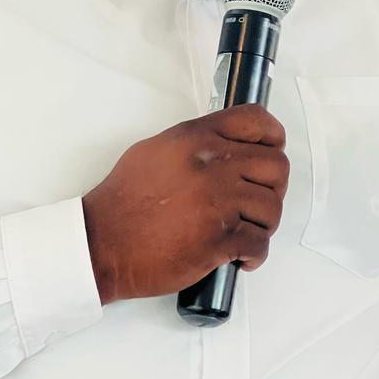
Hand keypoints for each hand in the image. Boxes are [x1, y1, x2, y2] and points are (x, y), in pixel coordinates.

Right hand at [82, 104, 288, 304]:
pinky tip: (240, 257)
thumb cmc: (122, 203)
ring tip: (244, 232)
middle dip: (274, 187)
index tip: (273, 150)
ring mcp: (217, 203)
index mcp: (195, 139)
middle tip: (257, 202)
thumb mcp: (154, 152)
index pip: (256, 121)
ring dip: (264, 224)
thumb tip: (223, 147)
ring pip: (272, 208)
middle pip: (277, 166)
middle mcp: (211, 165)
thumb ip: (193, 144)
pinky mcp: (218, 239)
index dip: (273, 137)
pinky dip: (254, 254)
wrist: (101, 243)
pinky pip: (259, 244)